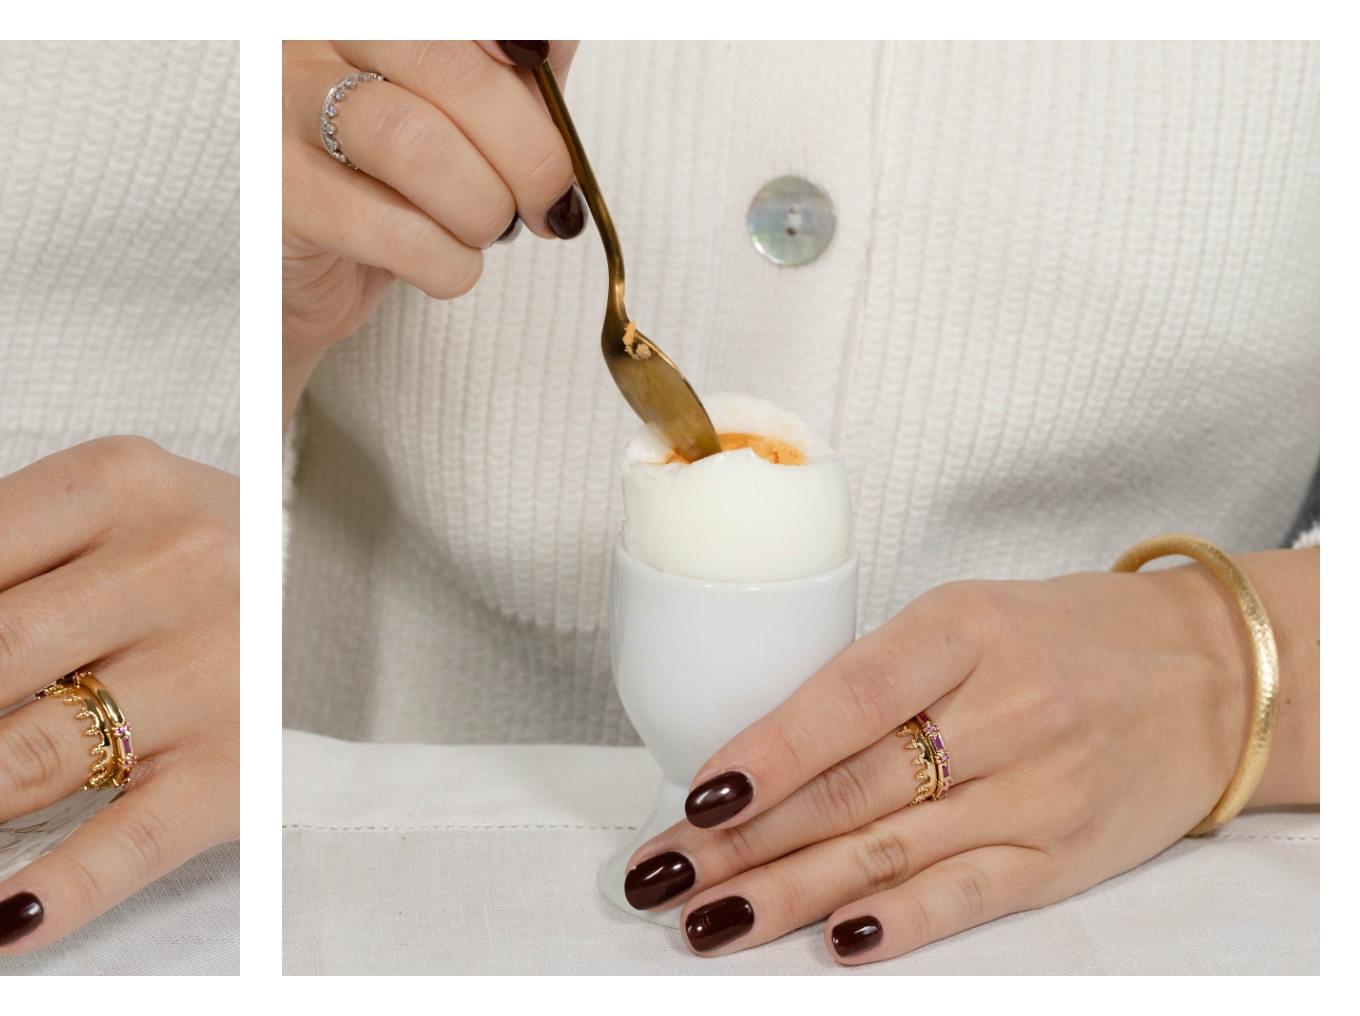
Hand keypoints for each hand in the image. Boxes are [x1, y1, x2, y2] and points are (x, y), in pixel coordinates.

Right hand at [283, 40, 579, 415]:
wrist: (297, 279)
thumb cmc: (376, 190)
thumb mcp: (450, 120)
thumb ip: (503, 76)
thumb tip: (551, 43)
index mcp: (357, 21)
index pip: (446, 16)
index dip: (511, 37)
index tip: (542, 69)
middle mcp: (307, 49)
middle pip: (445, 64)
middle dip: (525, 145)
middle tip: (547, 199)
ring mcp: (279, 119)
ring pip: (412, 140)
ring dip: (482, 204)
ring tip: (488, 231)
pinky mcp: (277, 200)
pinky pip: (387, 226)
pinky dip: (446, 261)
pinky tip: (447, 267)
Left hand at [619, 548, 1319, 962]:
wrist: (1213, 676)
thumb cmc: (1062, 639)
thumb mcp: (963, 619)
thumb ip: (870, 680)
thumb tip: (749, 757)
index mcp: (963, 630)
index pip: (847, 696)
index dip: (765, 755)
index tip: (693, 800)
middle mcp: (1006, 710)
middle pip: (852, 789)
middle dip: (741, 842)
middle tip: (661, 874)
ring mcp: (1039, 789)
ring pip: (891, 850)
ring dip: (787, 893)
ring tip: (707, 919)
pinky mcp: (1065, 855)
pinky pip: (967, 895)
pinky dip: (896, 922)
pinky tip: (834, 941)